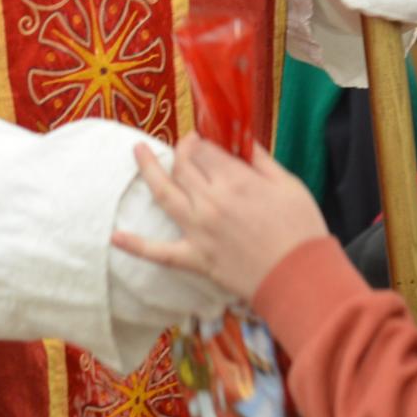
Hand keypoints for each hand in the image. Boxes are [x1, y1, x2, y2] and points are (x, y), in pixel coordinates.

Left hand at [111, 134, 328, 302]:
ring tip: (136, 152)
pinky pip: (158, 252)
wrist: (300, 277)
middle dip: (181, 151)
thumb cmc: (301, 228)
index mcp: (235, 180)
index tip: (202, 138)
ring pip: (164, 194)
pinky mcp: (195, 258)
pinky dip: (135, 245)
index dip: (200, 140)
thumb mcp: (288, 183)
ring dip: (147, 170)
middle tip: (185, 147)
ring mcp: (198, 230)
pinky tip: (115, 236)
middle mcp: (210, 201)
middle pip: (183, 166)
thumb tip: (243, 141)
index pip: (204, 149)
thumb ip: (261, 160)